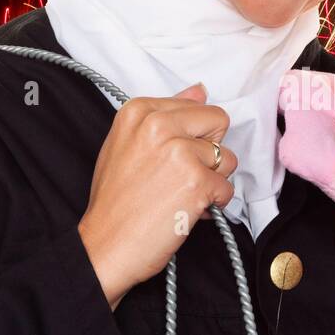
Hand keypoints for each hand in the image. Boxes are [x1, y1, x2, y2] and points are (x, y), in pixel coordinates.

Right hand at [78, 82, 237, 309]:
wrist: (106, 245)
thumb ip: (164, 114)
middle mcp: (159, 124)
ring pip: (227, 157)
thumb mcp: (128, 144)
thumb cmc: (115, 201)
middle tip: (183, 175)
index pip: (196, 106)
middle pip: (218, 123)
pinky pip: (228, 188)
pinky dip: (214, 205)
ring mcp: (180, 151)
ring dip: (213, 180)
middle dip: (210, 152)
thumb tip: (199, 90)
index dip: (192, 136)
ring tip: (181, 195)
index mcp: (140, 111)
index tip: (173, 156)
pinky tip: (187, 210)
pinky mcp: (197, 180)